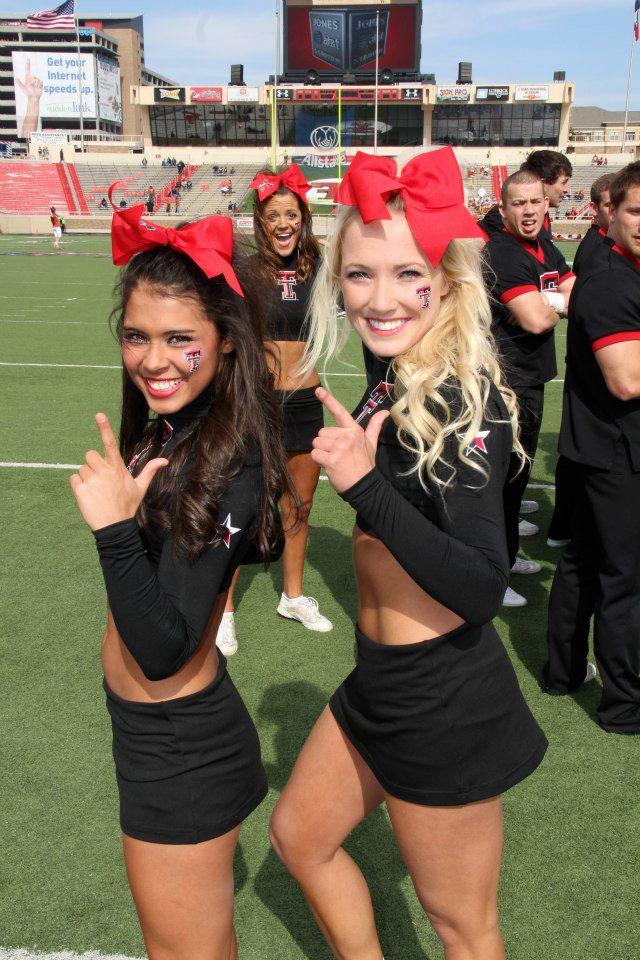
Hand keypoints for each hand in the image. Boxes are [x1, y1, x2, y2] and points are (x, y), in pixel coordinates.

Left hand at [16, 60, 42, 99]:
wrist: (33, 97)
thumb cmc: (27, 93)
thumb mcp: (23, 88)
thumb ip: (19, 83)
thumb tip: (15, 78)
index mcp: (28, 77)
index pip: (28, 69)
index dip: (28, 64)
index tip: (28, 58)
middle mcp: (32, 78)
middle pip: (33, 76)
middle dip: (32, 81)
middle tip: (31, 85)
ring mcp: (37, 80)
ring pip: (36, 79)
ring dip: (35, 84)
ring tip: (34, 87)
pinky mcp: (41, 83)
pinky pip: (40, 82)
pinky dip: (38, 85)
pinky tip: (38, 87)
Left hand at [70, 414, 167, 530]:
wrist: (114, 527)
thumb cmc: (127, 506)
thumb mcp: (141, 487)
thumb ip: (150, 470)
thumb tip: (165, 460)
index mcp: (118, 468)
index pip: (110, 444)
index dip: (105, 428)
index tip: (99, 415)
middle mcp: (104, 471)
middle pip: (90, 455)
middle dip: (93, 464)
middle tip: (100, 479)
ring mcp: (91, 480)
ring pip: (81, 468)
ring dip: (86, 477)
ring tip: (96, 491)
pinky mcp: (80, 489)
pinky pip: (74, 479)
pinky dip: (78, 486)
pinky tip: (88, 496)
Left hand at [311, 387, 388, 493]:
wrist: (365, 485)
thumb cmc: (365, 464)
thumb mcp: (372, 443)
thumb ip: (374, 426)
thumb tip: (385, 412)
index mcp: (355, 430)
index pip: (340, 412)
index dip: (328, 400)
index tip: (318, 390)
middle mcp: (347, 436)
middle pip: (322, 433)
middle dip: (326, 443)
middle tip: (338, 454)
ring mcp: (339, 448)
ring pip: (317, 443)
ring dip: (322, 452)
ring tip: (334, 459)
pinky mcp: (331, 459)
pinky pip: (315, 454)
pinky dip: (319, 460)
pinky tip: (329, 465)